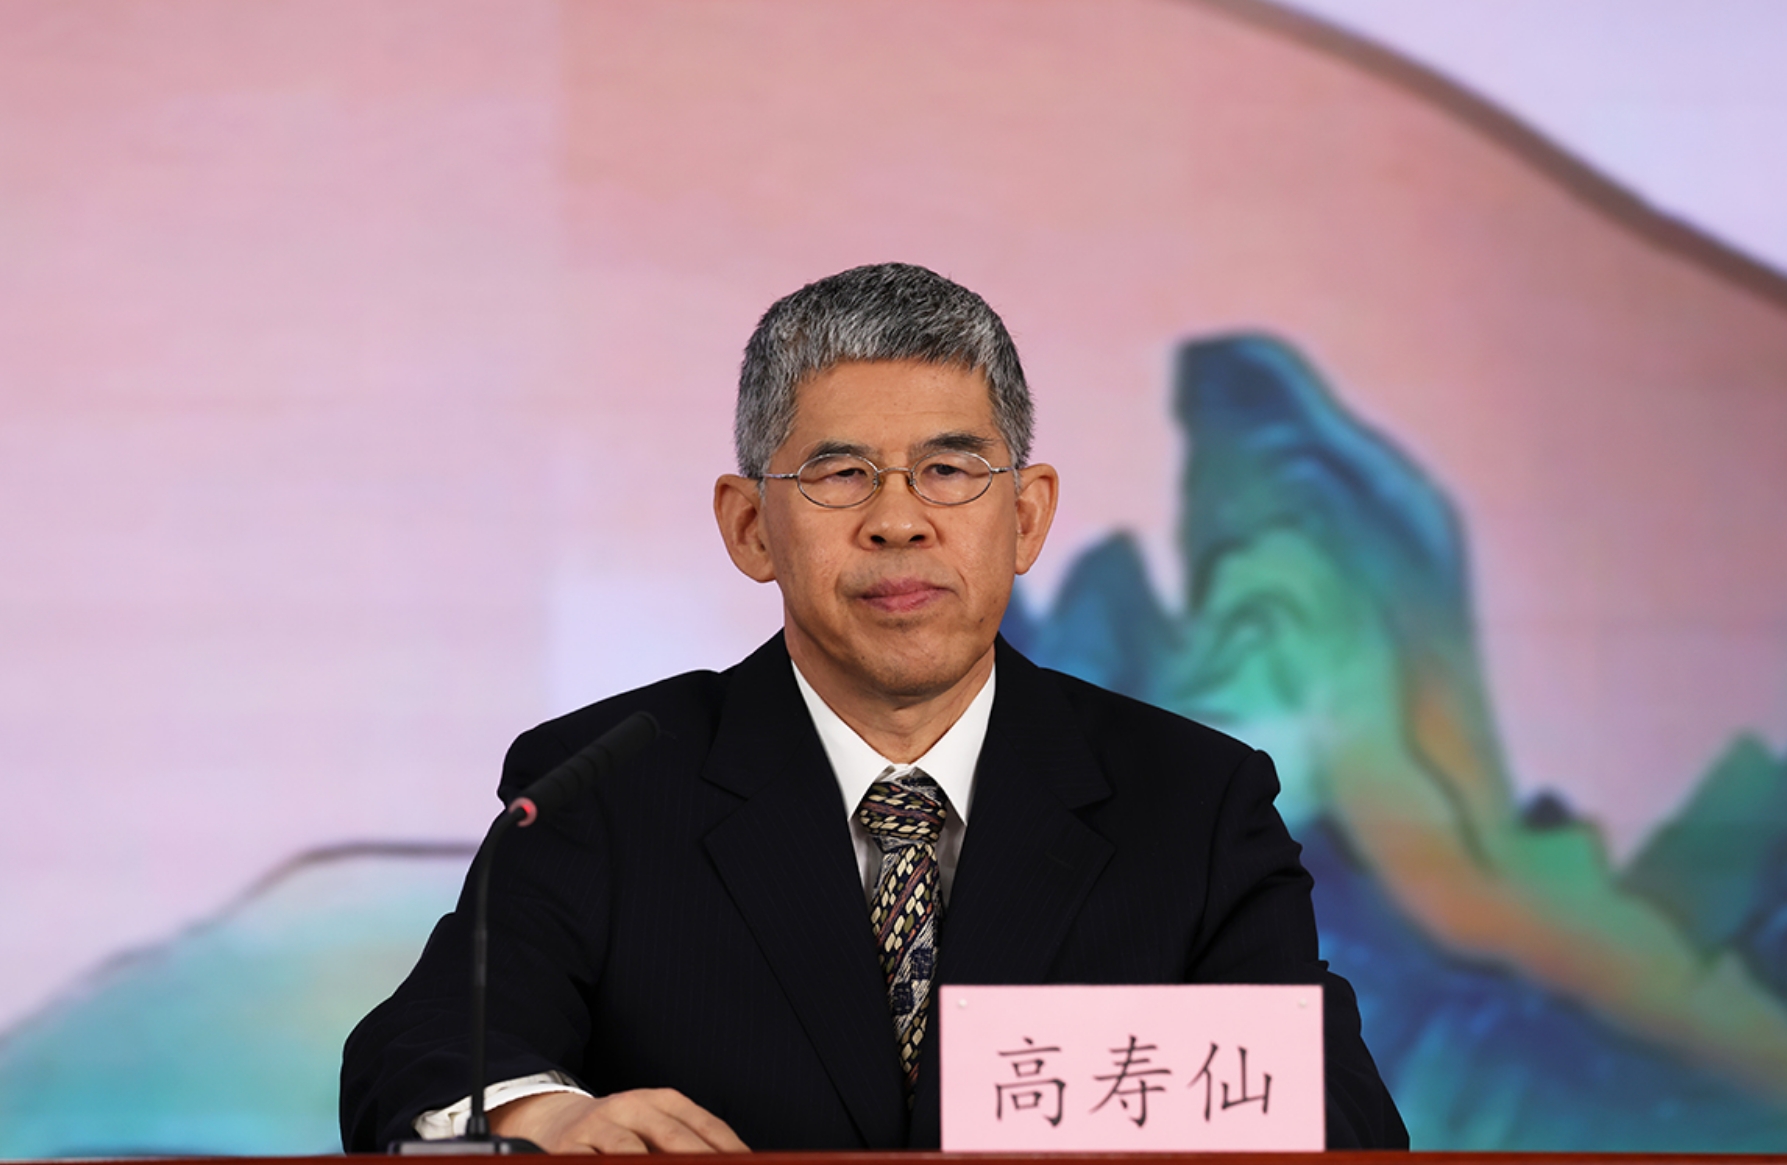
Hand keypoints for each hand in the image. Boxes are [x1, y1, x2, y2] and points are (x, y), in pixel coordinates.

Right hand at [488, 1088, 749, 1153]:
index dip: (729, 1150)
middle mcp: (632, 1107)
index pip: (706, 1127)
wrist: (551, 1118)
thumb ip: (689, 1143)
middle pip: (673, 1137)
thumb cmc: (618, 1129)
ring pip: (630, 1151)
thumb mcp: (654, 1126)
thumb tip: (734, 1159)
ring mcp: (599, 1125)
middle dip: (698, 1161)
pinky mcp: (569, 1146)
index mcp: (663, 1101)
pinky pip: (592, 1161)